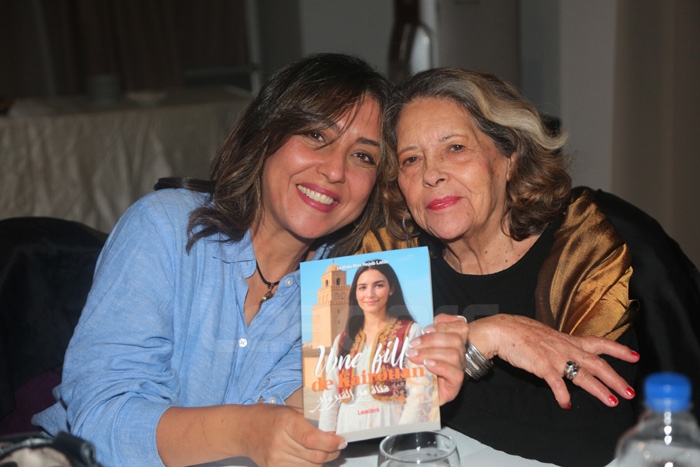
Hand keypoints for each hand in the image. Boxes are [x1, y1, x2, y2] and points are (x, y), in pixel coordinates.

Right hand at [245, 404, 346, 466]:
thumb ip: (310, 420)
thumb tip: (333, 430)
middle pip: (315, 456)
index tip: (341, 440)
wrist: (243, 430)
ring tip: (325, 451)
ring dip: (323, 460)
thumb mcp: (289, 410)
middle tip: (337, 445)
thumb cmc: (267, 417)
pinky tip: (312, 459)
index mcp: (285, 423)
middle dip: (332, 452)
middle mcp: (280, 442)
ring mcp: (276, 459)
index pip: (312, 438)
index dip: (331, 442)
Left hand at [406, 314, 467, 404]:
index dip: (444, 325)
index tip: (424, 329)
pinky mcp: (455, 385)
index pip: (460, 327)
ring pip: (454, 354)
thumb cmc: (416, 366)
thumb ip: (427, 330)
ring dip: (431, 353)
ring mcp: (458, 369)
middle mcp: (459, 354)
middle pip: (456, 340)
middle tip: (413, 345)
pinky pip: (455, 373)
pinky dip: (440, 366)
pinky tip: (428, 365)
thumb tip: (431, 318)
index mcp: (453, 342)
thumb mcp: (420, 345)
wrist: (414, 392)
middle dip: (432, 339)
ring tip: (414, 356)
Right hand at [469, 314, 639, 407]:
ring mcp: (555, 357)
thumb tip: (569, 353)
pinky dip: (563, 395)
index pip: (599, 343)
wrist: (503, 330)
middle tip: (629, 391)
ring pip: (583, 375)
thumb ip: (561, 345)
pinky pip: (557, 384)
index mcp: (568, 340)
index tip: (634, 356)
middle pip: (597, 364)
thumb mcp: (548, 335)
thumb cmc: (521, 332)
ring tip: (611, 401)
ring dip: (598, 389)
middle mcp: (566, 348)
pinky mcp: (542, 366)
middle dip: (615, 378)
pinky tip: (566, 404)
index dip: (618, 350)